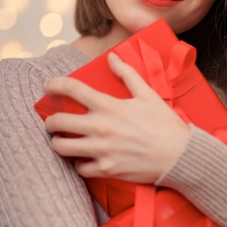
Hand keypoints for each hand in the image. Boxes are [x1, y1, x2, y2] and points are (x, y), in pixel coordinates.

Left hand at [43, 52, 190, 182]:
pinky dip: (79, 164)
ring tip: (62, 142)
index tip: (48, 87)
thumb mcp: (148, 94)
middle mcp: (100, 127)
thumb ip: (127, 74)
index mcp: (109, 106)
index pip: (71, 89)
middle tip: (53, 122)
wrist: (178, 156)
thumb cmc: (164, 124)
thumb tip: (112, 57)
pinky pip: (79, 168)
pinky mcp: (106, 169)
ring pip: (62, 147)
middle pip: (57, 122)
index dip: (54, 85)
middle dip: (50, 121)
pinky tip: (84, 159)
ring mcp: (101, 150)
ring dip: (58, 143)